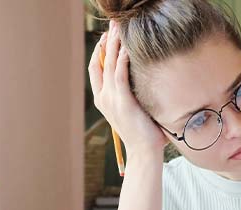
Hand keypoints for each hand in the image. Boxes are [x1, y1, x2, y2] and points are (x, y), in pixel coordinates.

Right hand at [87, 21, 167, 157]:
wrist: (144, 152)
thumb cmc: (144, 133)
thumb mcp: (134, 110)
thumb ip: (133, 95)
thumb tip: (144, 82)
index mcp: (103, 100)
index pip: (96, 69)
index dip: (99, 52)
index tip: (107, 38)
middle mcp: (103, 98)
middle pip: (99, 62)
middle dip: (106, 42)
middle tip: (112, 26)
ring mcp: (111, 100)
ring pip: (109, 65)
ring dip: (114, 45)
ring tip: (118, 30)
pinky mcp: (123, 102)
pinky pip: (120, 75)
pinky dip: (122, 60)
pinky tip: (127, 49)